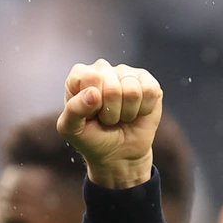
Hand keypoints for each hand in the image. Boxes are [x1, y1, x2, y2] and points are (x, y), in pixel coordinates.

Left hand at [57, 60, 160, 188]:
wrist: (118, 154)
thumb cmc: (91, 138)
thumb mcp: (71, 129)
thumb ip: (73, 110)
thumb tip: (93, 93)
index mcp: (80, 75)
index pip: (90, 78)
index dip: (92, 103)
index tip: (91, 113)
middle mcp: (103, 68)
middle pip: (112, 88)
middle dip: (110, 112)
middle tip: (106, 118)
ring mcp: (126, 73)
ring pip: (132, 91)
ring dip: (126, 113)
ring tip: (120, 116)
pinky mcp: (148, 82)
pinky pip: (150, 92)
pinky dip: (143, 110)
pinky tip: (136, 112)